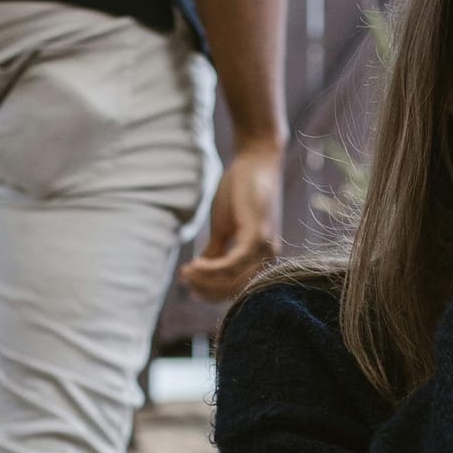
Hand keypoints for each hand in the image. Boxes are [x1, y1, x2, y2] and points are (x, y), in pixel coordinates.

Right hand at [180, 141, 283, 301]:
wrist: (255, 161)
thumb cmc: (240, 191)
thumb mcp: (224, 227)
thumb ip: (216, 250)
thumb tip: (200, 270)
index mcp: (261, 257)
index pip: (235, 287)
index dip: (211, 291)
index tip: (189, 287)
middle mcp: (267, 256)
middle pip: (233, 288)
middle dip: (206, 288)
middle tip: (184, 280)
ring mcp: (265, 247)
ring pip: (232, 279)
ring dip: (205, 280)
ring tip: (186, 272)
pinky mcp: (258, 235)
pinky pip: (233, 263)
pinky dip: (212, 268)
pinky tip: (195, 264)